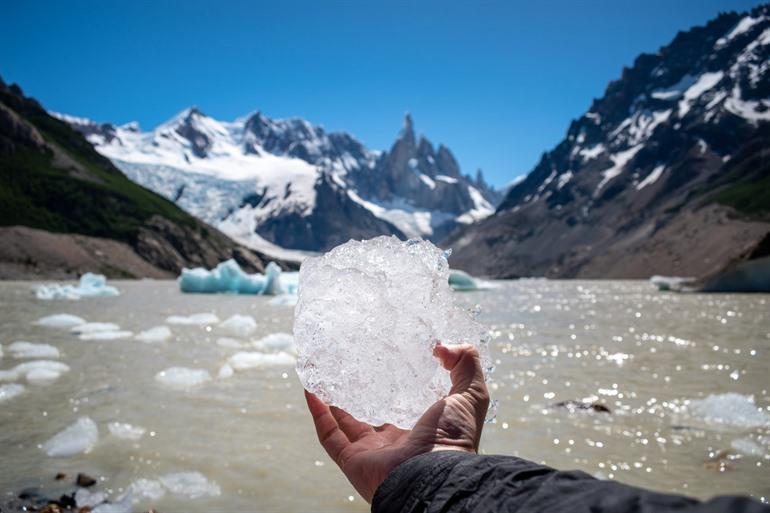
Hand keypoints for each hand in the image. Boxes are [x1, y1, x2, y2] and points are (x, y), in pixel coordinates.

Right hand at [304, 343, 489, 502]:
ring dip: (331, 400)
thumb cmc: (454, 438)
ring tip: (321, 373)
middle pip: (369, 414)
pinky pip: (329, 436)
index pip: (402, 404)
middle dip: (357, 393)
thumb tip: (443, 346)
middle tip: (347, 366)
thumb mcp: (471, 394)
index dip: (392, 384)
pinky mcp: (351, 460)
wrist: (433, 476)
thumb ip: (465, 365)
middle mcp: (394, 442)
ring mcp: (371, 452)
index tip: (384, 358)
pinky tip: (310, 390)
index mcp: (421, 429)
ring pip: (344, 423)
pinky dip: (318, 414)